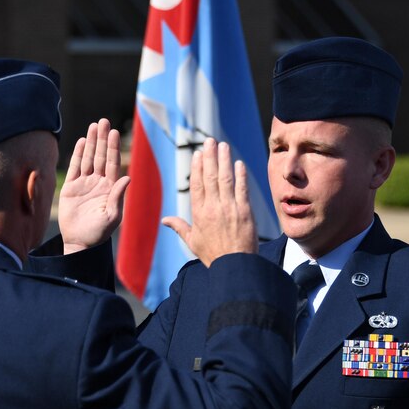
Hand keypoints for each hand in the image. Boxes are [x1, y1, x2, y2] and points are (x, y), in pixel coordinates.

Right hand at [58, 119, 130, 254]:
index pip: (112, 163)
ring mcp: (85, 184)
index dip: (113, 147)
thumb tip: (127, 177)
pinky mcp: (71, 188)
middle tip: (103, 121)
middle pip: (101, 156)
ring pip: (89, 158)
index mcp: (110, 188)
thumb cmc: (98, 233)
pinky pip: (75, 167)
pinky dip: (78, 154)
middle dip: (102, 139)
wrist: (80, 243)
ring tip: (93, 125)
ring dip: (91, 142)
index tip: (114, 131)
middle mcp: (99, 182)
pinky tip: (83, 141)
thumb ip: (118, 196)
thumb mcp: (112, 216)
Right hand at [162, 138, 256, 265]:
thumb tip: (164, 220)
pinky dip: (240, 175)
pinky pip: (242, 189)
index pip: (197, 185)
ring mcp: (229, 209)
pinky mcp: (245, 212)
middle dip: (210, 157)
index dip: (197, 168)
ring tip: (223, 145)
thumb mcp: (192, 242)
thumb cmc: (213, 255)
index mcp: (199, 214)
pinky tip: (239, 163)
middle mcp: (213, 208)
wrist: (234, 266)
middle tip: (209, 141)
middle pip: (210, 177)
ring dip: (224, 160)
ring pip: (225, 179)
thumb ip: (179, 227)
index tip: (198, 154)